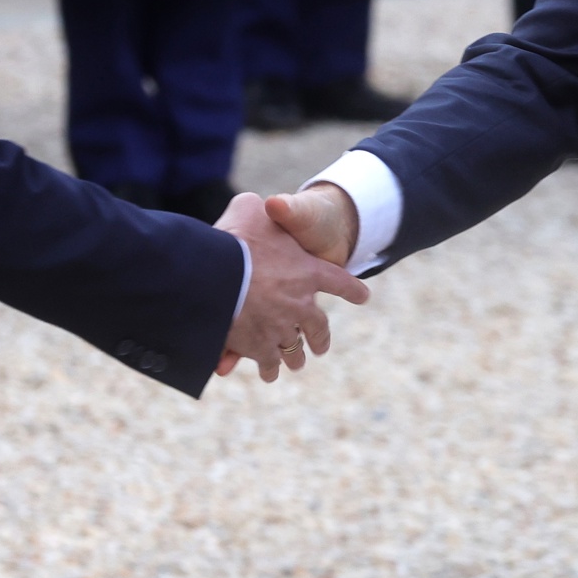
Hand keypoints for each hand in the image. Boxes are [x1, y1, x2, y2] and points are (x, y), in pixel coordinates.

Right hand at [216, 191, 370, 381]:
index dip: (352, 289)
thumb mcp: (250, 208)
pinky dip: (268, 367)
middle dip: (320, 337)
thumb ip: (266, 208)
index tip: (363, 297)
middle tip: (321, 346)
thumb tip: (269, 205)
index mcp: (307, 271)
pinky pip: (269, 363)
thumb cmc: (234, 239)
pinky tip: (268, 372)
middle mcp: (301, 304)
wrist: (214, 276)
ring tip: (295, 363)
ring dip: (295, 356)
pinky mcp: (261, 348)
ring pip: (295, 350)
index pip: (340, 282)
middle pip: (319, 326)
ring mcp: (282, 329)